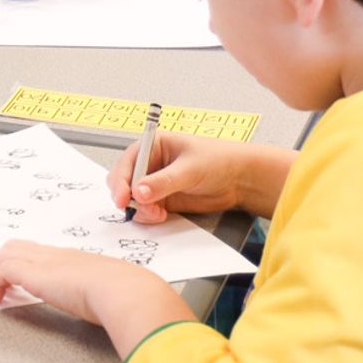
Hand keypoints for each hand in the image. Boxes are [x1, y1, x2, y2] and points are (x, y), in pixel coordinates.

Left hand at [0, 241, 156, 324]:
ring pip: (6, 253)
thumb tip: (115, 313)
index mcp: (77, 260)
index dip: (25, 262)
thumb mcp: (114, 294)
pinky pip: (4, 270)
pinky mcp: (36, 275)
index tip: (19, 279)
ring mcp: (46, 263)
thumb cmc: (129, 296)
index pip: (42, 252)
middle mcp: (59, 256)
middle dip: (2, 262)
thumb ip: (108, 298)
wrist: (128, 291)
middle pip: (18, 246)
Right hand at [110, 130, 243, 223]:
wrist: (240, 180)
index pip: (127, 163)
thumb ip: (163, 181)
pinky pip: (146, 210)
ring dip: (140, 209)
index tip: (123, 198)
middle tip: (141, 209)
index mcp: (152, 146)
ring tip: (156, 213)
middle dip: (129, 198)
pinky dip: (148, 216)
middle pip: (124, 182)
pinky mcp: (163, 200)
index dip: (121, 180)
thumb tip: (138, 191)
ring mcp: (155, 183)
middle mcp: (150, 164)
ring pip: (133, 199)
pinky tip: (160, 216)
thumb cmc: (220, 160)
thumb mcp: (190, 169)